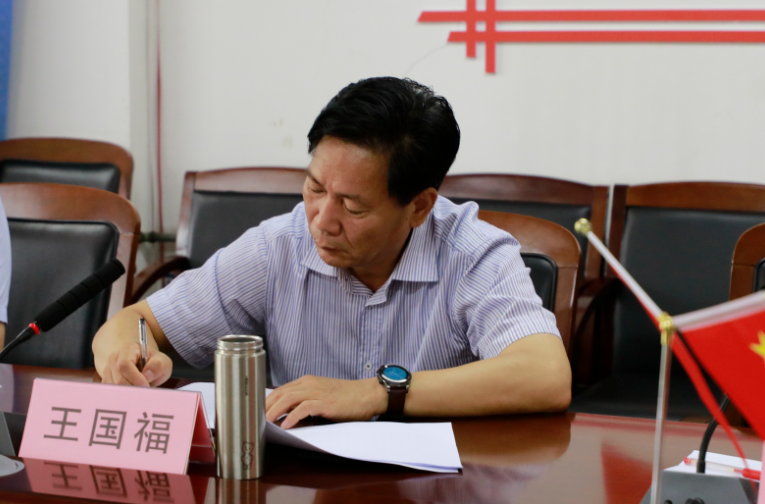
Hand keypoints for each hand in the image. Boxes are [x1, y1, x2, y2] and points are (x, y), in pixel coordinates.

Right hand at [100, 343, 172, 387]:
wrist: (147, 365)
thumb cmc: (155, 363)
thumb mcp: (163, 362)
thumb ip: (158, 366)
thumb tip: (147, 375)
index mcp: (128, 349)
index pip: (125, 364)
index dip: (135, 377)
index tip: (146, 386)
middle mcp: (114, 358)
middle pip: (118, 379)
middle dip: (133, 388)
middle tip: (145, 391)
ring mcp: (108, 370)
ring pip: (115, 388)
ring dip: (129, 392)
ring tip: (140, 389)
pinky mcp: (106, 381)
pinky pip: (112, 393)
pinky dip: (123, 396)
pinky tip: (133, 392)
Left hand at [265, 375, 387, 428]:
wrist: (367, 394)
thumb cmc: (346, 398)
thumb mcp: (321, 396)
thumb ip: (305, 402)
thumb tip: (287, 416)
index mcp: (307, 381)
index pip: (280, 390)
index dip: (267, 401)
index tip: (257, 412)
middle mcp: (309, 383)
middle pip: (280, 393)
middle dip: (266, 406)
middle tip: (255, 419)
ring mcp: (317, 391)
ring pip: (288, 398)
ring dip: (274, 411)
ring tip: (265, 422)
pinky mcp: (325, 402)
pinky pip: (304, 407)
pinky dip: (292, 416)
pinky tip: (285, 425)